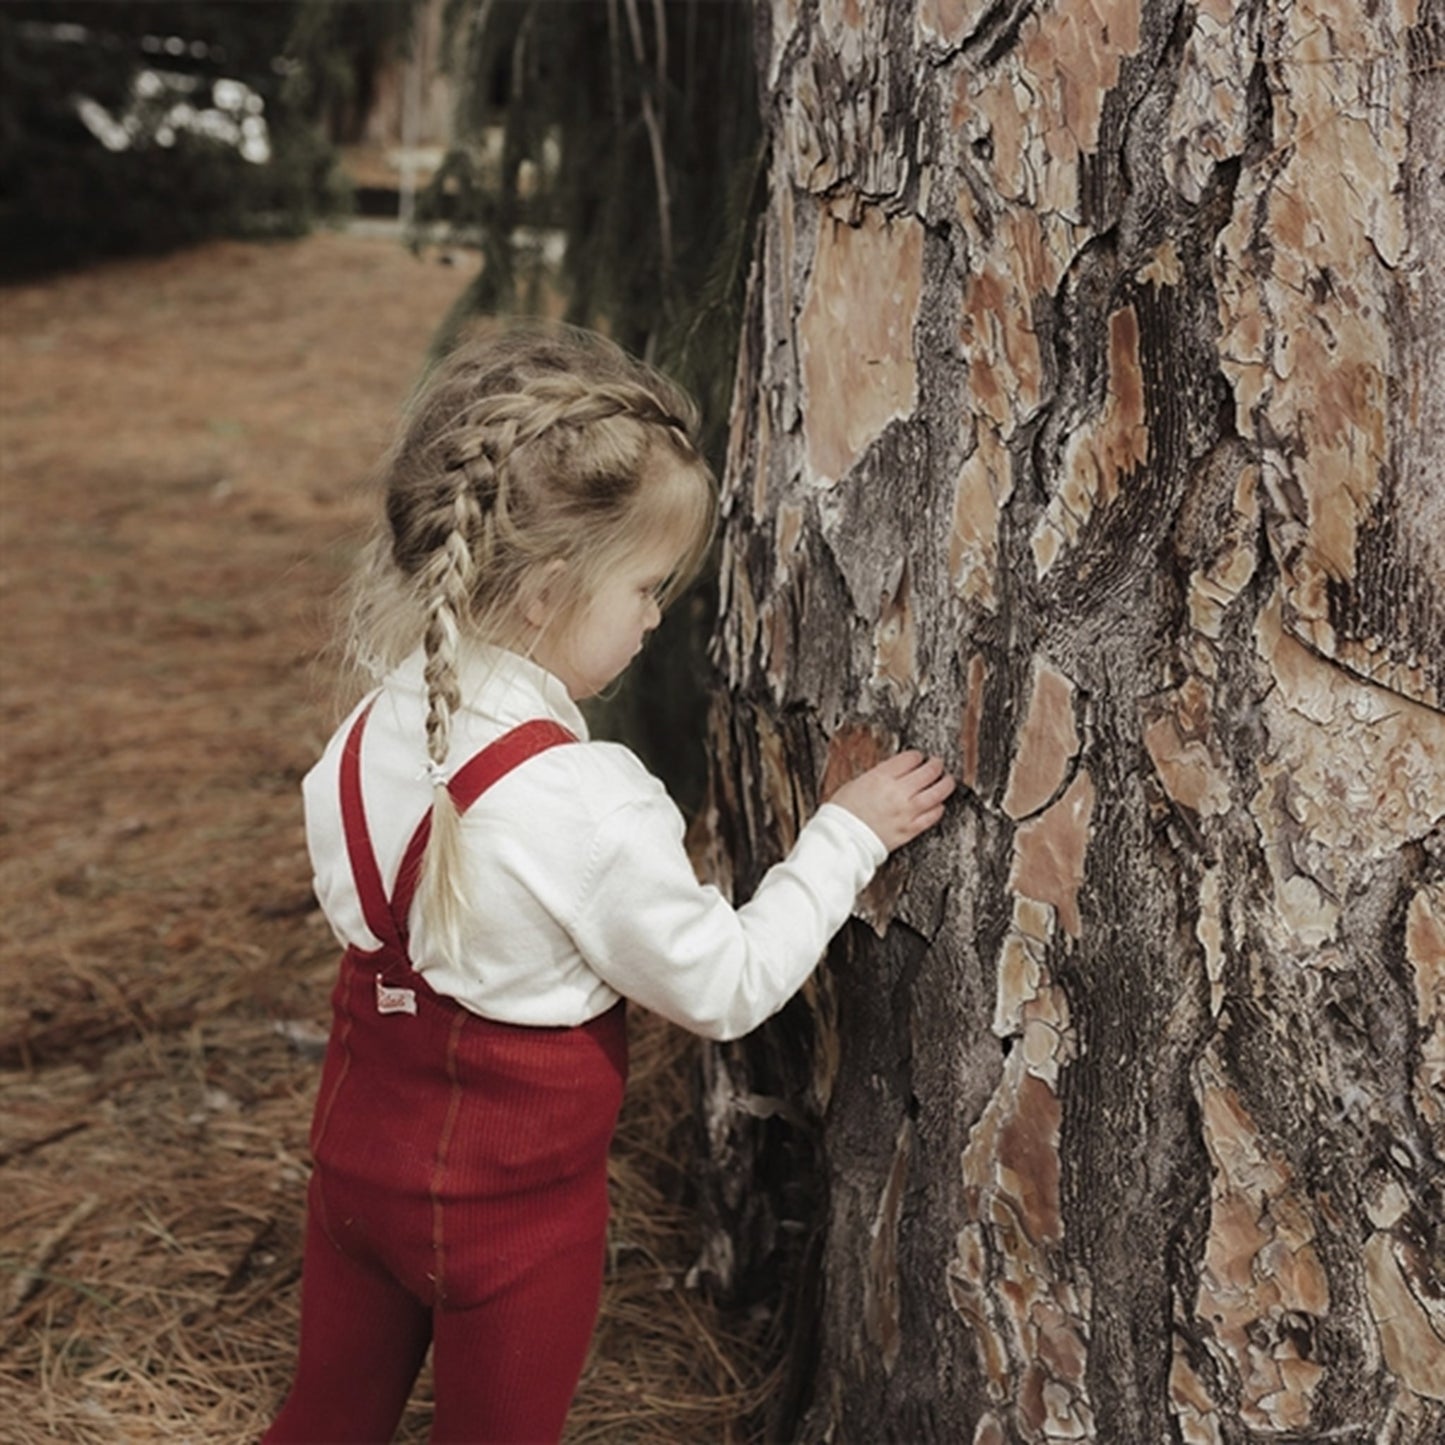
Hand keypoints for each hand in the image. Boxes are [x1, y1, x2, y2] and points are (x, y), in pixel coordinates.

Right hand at [828, 751, 955, 850]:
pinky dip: (938, 808)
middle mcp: (897, 792)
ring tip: (947, 781)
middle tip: (937, 764)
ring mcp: (906, 811)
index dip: (917, 756)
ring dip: (945, 784)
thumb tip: (893, 773)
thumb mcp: (856, 783)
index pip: (910, 759)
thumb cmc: (842, 813)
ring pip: (937, 793)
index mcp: (881, 777)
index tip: (918, 757)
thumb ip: (878, 776)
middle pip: (928, 772)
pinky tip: (939, 804)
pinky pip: (932, 816)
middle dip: (935, 765)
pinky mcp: (910, 829)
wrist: (841, 839)